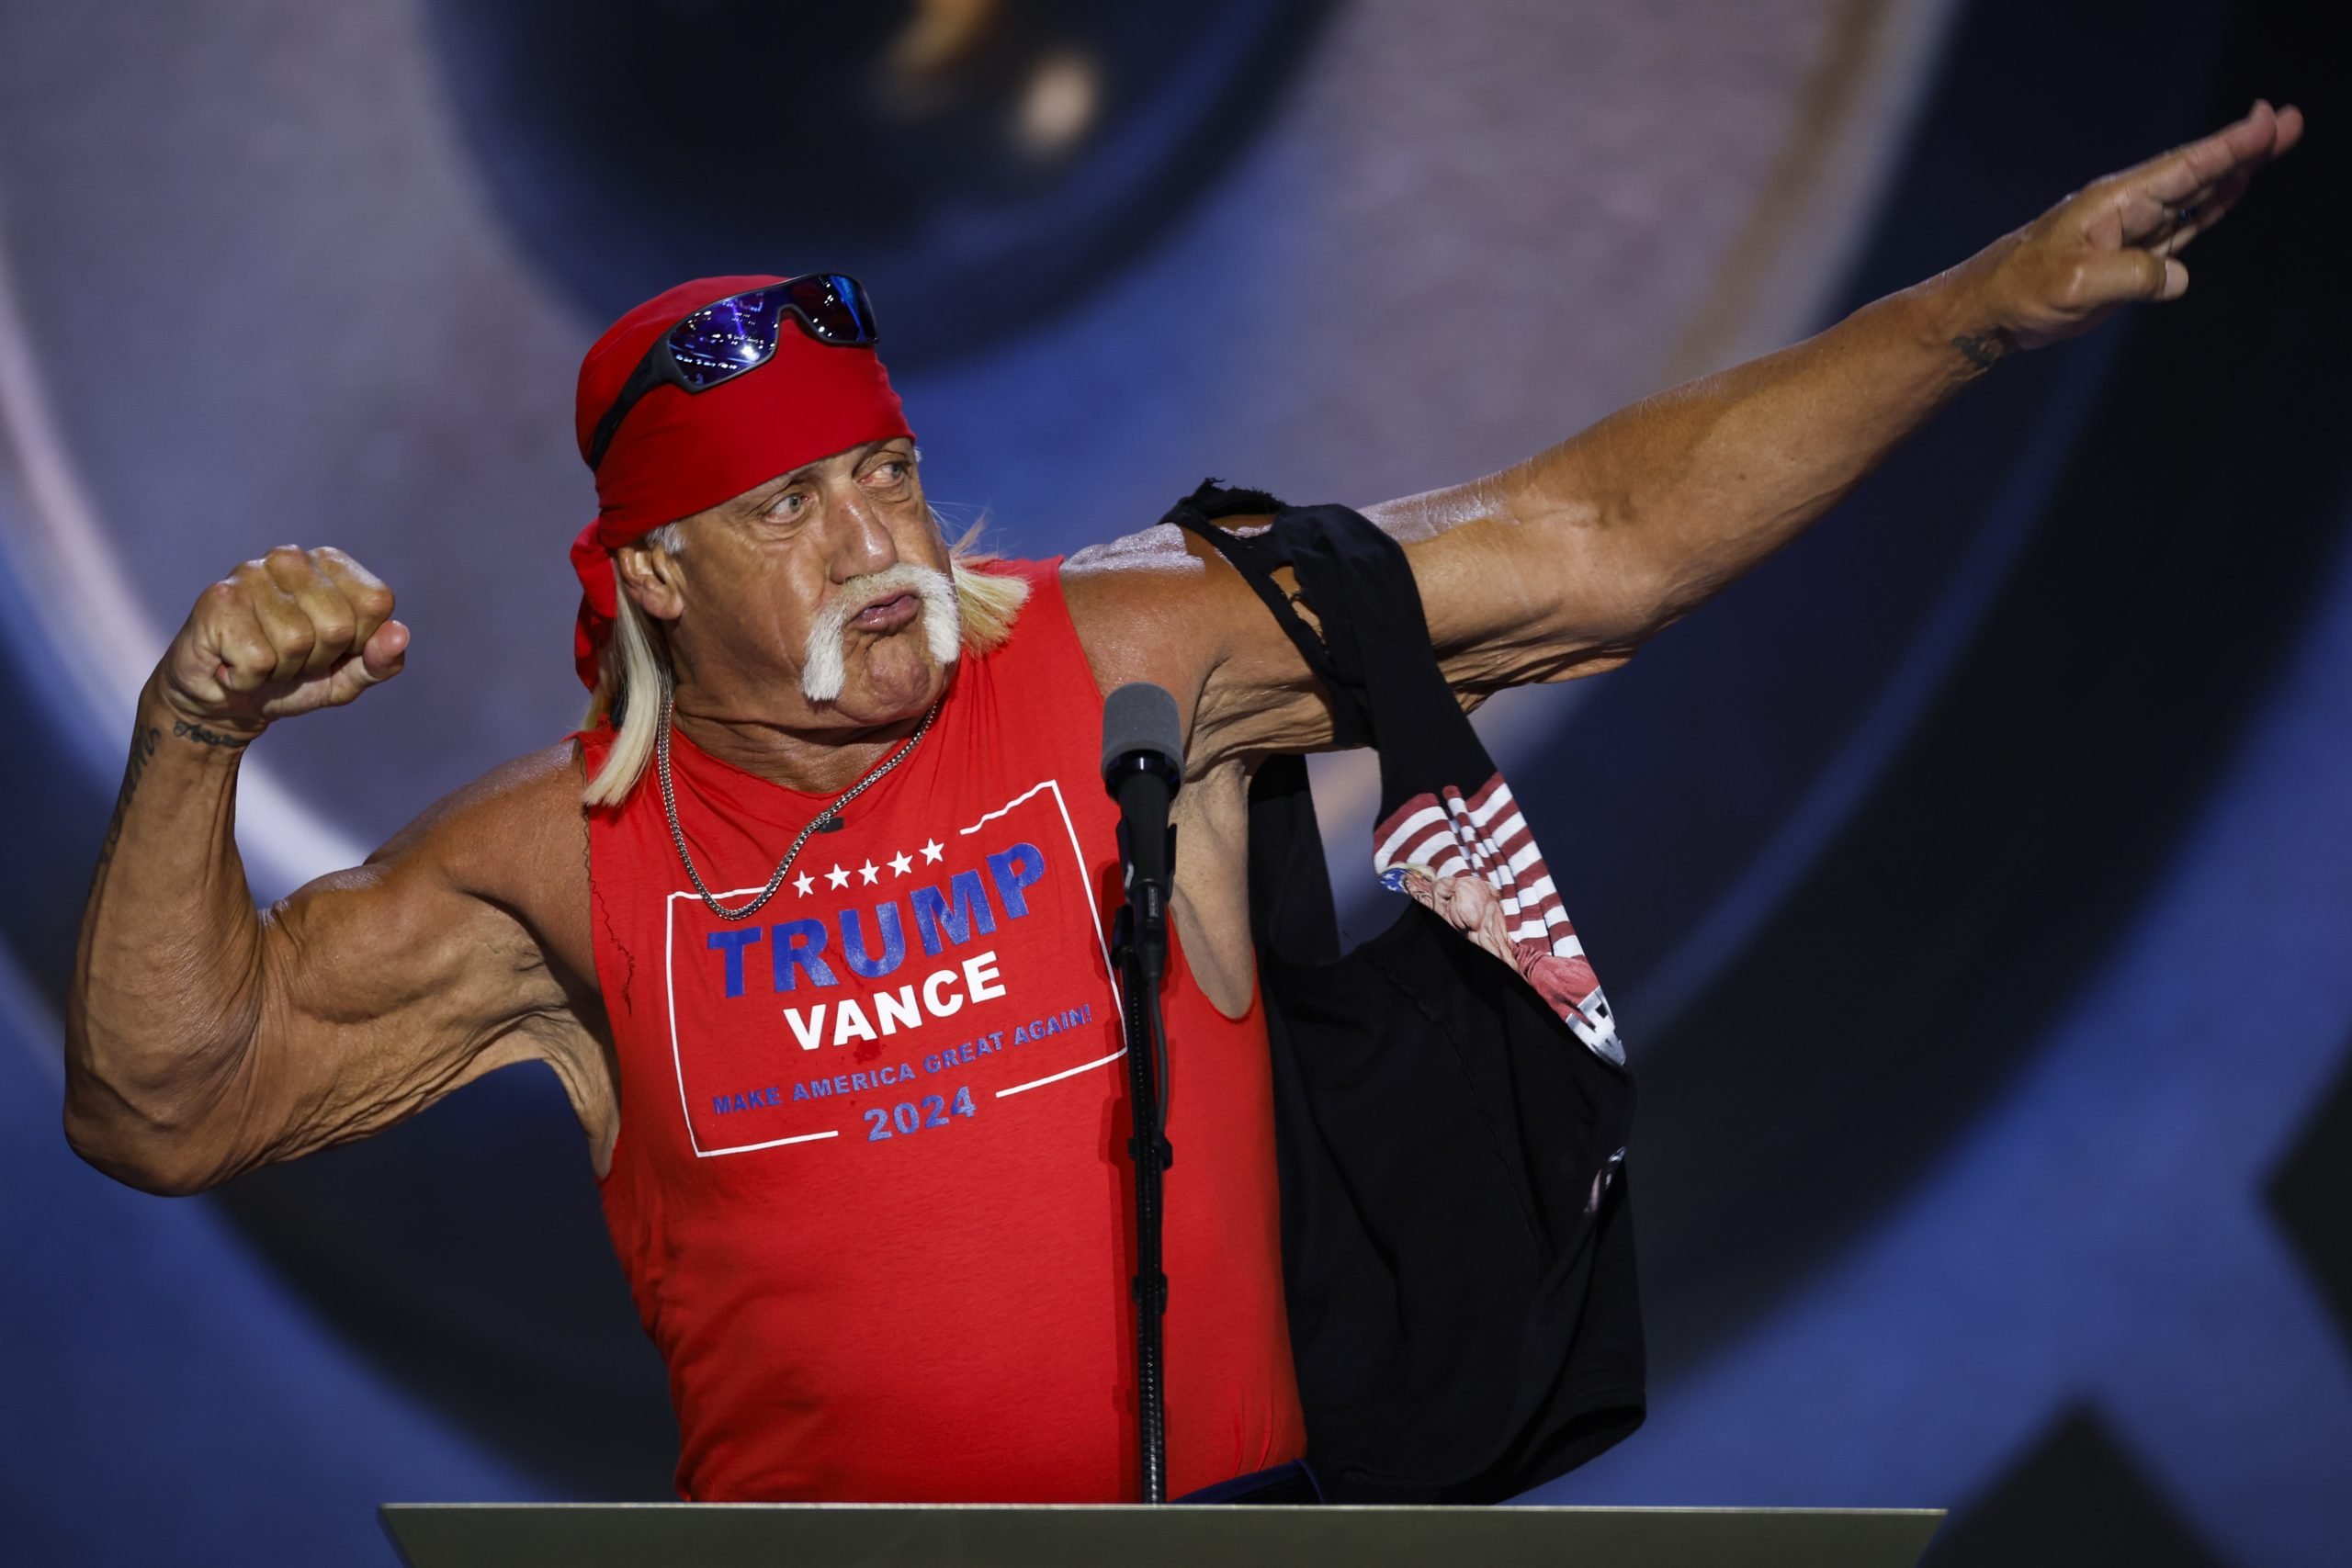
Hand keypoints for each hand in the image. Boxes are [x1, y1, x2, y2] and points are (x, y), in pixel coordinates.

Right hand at [158, 546, 407, 738]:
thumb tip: (400, 634)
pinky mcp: (219, 600)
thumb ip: (381, 660)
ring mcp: (252, 574)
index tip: (330, 649)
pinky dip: (249, 678)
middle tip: (290, 658)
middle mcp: (292, 558)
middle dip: (318, 659)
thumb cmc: (292, 679)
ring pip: (296, 643)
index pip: (377, 602)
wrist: (223, 701)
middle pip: (338, 626)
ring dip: (281, 670)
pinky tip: (234, 666)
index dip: (359, 642)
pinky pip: (259, 659)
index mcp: (333, 564)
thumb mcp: (347, 676)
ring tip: (261, 659)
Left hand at [1963, 100, 2304, 354]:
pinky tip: (2233, 189)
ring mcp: (2131, 231)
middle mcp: (2127, 209)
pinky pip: (2180, 227)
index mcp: (2115, 203)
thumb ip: (2134, 276)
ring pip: (2195, 197)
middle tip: (2288, 120)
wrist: (1992, 311)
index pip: (2184, 170)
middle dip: (2244, 148)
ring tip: (2274, 141)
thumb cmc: (2023, 290)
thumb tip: (2177, 277)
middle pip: (2198, 174)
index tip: (2267, 123)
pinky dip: (2211, 207)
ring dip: (2235, 172)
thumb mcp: (2077, 284)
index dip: (2228, 148)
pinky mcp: (2130, 258)